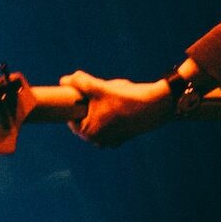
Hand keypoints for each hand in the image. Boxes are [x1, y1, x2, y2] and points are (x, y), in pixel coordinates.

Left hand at [59, 70, 173, 147]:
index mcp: (89, 133)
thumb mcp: (99, 87)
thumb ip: (80, 82)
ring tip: (116, 94)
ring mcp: (111, 139)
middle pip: (86, 114)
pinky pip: (111, 119)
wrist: (156, 106)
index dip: (77, 98)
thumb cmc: (126, 99)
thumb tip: (64, 80)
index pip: (72, 114)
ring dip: (103, 102)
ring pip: (98, 115)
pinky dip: (114, 109)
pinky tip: (124, 101)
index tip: (85, 88)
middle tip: (104, 89)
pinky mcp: (122, 135)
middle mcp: (98, 140)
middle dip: (92, 99)